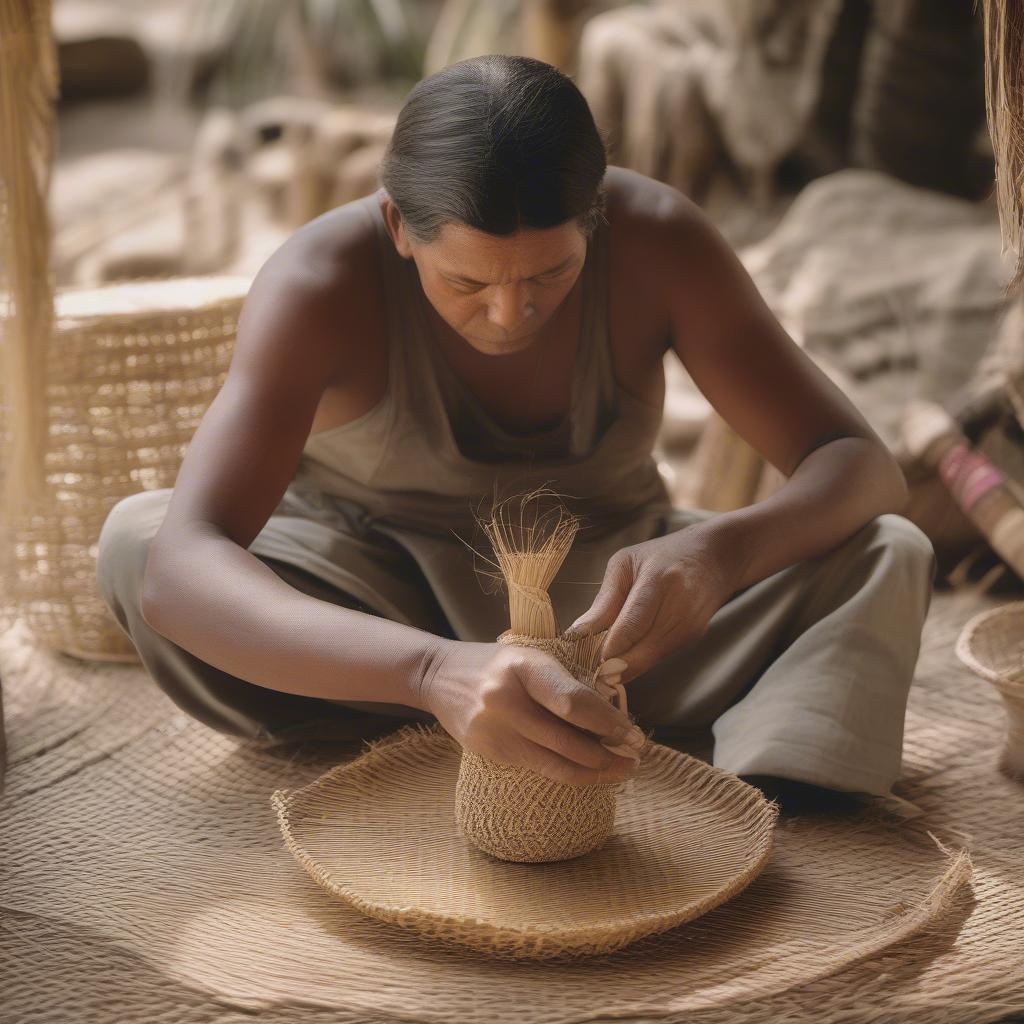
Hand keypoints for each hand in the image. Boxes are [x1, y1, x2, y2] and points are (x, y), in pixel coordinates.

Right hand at [416, 639, 645, 786]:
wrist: (441, 675)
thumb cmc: (499, 664)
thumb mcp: (532, 657)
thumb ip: (566, 684)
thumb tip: (613, 717)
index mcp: (523, 666)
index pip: (573, 701)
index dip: (608, 723)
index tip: (633, 735)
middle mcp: (505, 700)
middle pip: (567, 741)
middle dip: (608, 755)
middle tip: (636, 759)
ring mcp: (494, 730)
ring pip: (555, 764)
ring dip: (595, 773)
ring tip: (621, 772)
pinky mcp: (489, 752)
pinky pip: (538, 769)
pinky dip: (568, 772)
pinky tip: (588, 771)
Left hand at [564, 524, 741, 684]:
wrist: (713, 558)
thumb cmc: (660, 556)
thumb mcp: (624, 564)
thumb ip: (604, 601)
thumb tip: (576, 635)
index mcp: (659, 581)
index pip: (631, 625)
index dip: (606, 650)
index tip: (582, 664)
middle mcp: (679, 608)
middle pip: (639, 652)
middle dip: (609, 668)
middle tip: (583, 674)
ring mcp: (689, 627)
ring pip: (646, 662)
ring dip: (620, 669)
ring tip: (594, 666)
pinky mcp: (692, 639)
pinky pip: (656, 658)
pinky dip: (635, 661)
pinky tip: (619, 656)